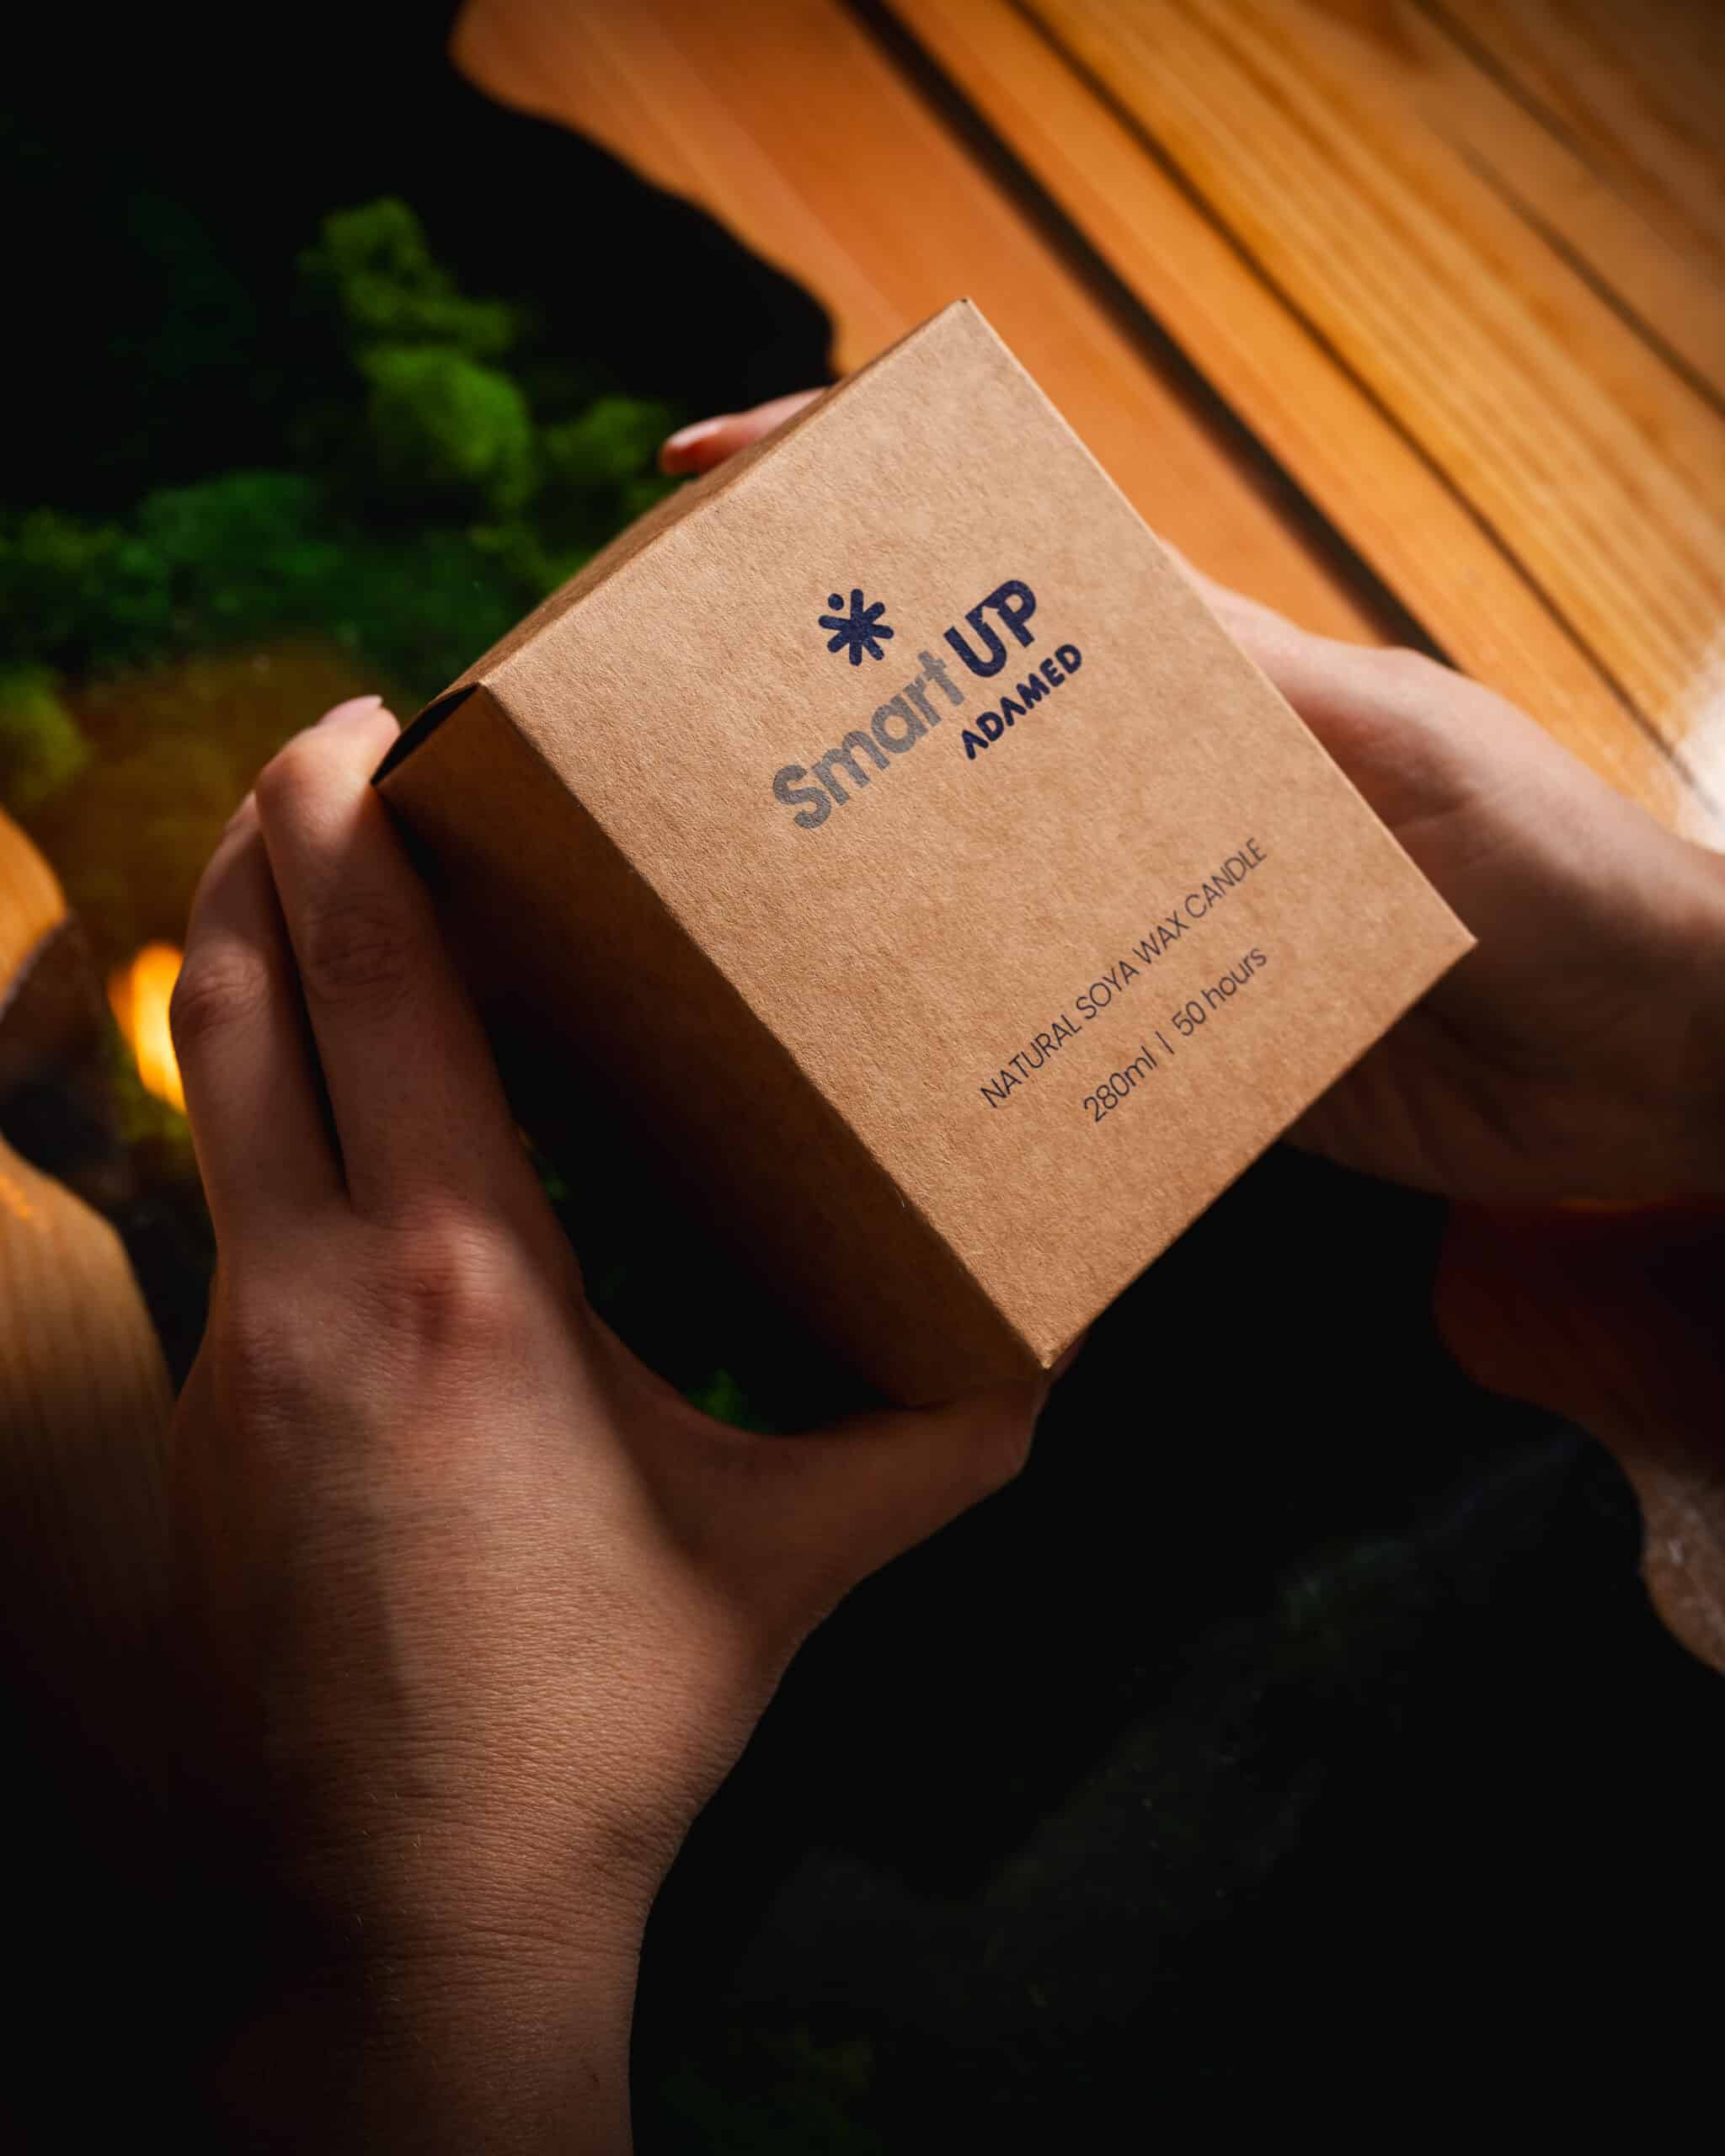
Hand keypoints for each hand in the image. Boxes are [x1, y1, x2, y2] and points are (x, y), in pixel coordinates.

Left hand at [168, 696, 1046, 2147]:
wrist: (420, 1890)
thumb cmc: (613, 1710)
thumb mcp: (801, 1553)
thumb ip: (945, 1438)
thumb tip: (1067, 1347)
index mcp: (466, 1277)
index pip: (373, 976)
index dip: (355, 816)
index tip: (378, 716)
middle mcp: (317, 1286)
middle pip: (240, 983)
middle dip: (269, 833)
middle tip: (339, 748)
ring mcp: (237, 1350)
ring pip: (207, 1084)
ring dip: (244, 954)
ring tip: (323, 882)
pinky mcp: (211, 1414)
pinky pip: (223, 1197)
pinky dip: (260, 1096)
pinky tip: (346, 1112)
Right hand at [665, 405, 1724, 1203]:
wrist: (1656, 1064)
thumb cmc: (1560, 875)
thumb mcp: (1401, 758)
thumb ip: (1254, 697)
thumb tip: (1090, 620)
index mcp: (1212, 682)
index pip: (1028, 557)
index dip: (882, 495)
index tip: (716, 477)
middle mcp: (1165, 793)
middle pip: (968, 722)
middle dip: (831, 706)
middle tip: (679, 733)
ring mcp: (1168, 920)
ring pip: (991, 883)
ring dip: (880, 892)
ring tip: (741, 914)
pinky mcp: (1189, 1045)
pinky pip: (1058, 1036)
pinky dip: (977, 1046)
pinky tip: (895, 1069)